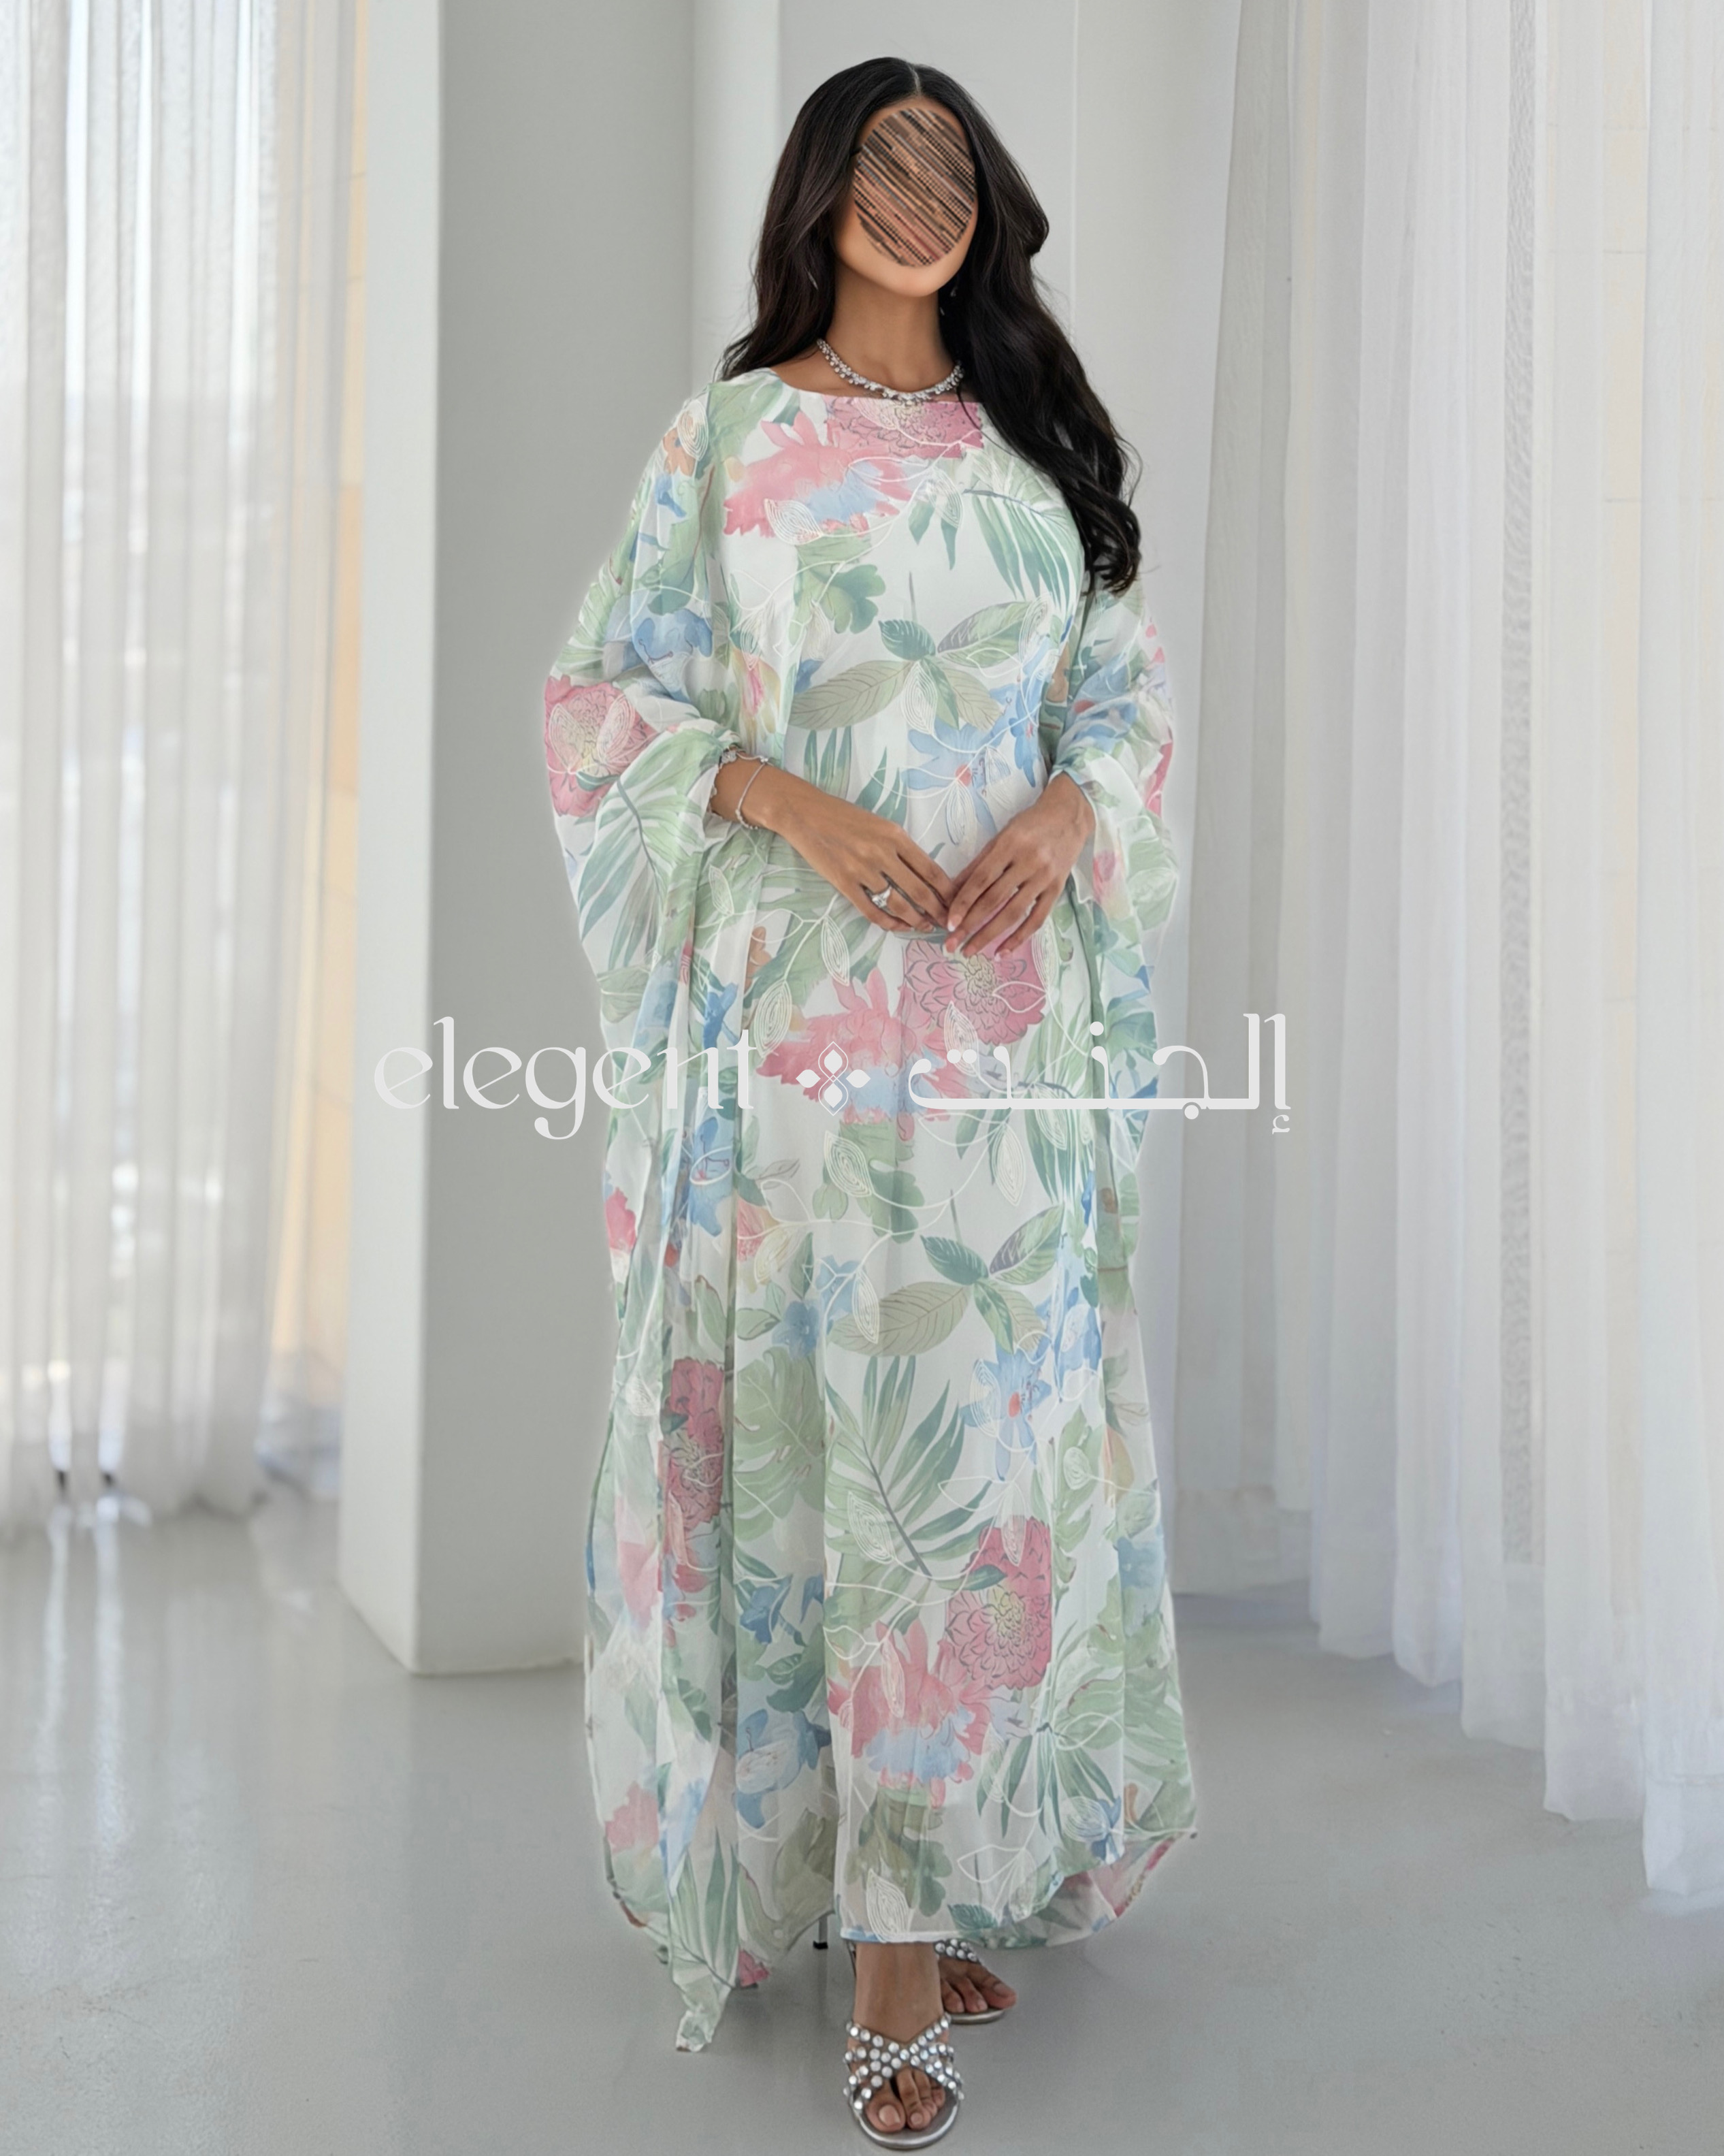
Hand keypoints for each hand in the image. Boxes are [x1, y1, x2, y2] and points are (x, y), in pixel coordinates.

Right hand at [717, 760, 954, 933]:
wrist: (805, 813)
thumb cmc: (844, 816)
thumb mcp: (880, 824)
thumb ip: (901, 847)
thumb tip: (923, 874)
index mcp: (895, 836)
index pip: (931, 869)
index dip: (947, 891)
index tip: (957, 902)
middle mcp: (882, 853)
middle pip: (919, 891)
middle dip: (938, 910)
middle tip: (948, 922)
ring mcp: (862, 870)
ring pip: (898, 904)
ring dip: (916, 920)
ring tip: (925, 927)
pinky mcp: (844, 884)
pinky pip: (871, 911)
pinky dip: (888, 923)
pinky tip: (898, 926)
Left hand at [944, 773, 1094, 955]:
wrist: (1069, 815)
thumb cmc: (1030, 824)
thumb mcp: (1001, 836)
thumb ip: (978, 864)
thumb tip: (953, 891)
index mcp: (1010, 845)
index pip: (981, 880)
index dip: (963, 903)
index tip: (948, 923)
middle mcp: (1029, 862)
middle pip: (994, 900)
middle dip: (971, 925)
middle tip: (952, 944)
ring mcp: (1045, 878)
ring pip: (1014, 913)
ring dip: (990, 936)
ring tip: (970, 950)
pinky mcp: (1057, 889)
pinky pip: (1037, 919)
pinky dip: (1019, 938)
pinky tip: (1002, 952)